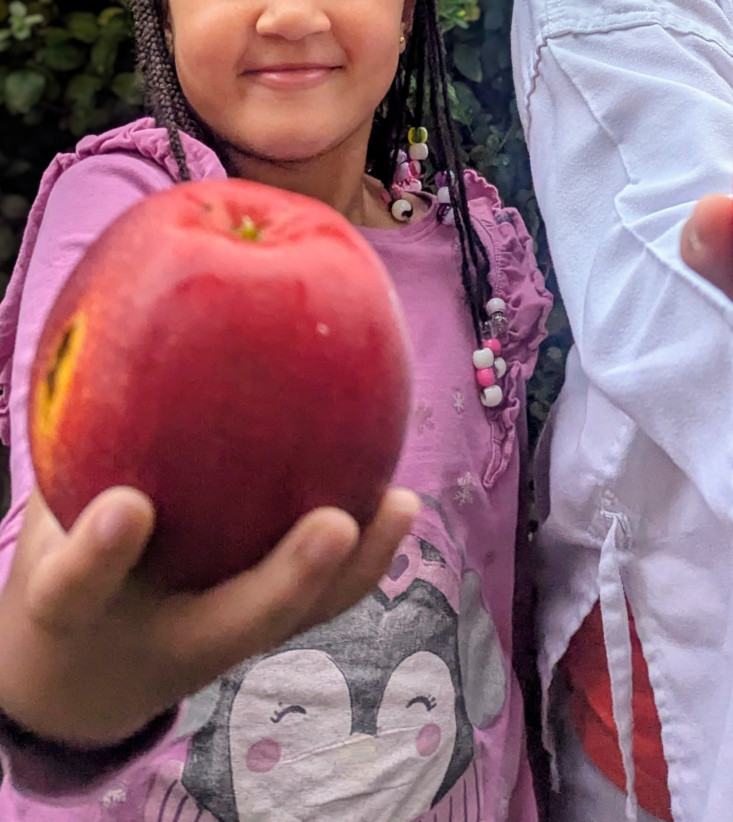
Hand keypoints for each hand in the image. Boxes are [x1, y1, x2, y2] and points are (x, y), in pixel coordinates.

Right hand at [0, 482, 417, 748]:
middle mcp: (161, 642)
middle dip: (291, 577)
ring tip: (401, 504)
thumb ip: (78, 451)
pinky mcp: (257, 634)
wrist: (78, 679)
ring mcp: (219, 647)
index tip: (127, 507)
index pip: (77, 588)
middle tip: (335, 525)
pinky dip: (363, 553)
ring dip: (355, 567)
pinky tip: (399, 500)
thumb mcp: (52, 519)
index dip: (100, 552)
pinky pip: (319, 601)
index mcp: (76, 616)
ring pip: (298, 619)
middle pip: (235, 623)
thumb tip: (111, 332)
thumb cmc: (67, 563)